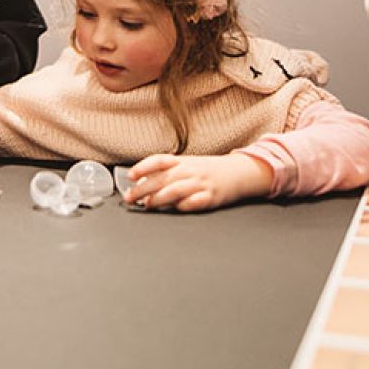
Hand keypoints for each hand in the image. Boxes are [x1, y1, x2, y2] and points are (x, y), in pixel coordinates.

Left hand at [123, 153, 272, 211]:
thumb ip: (166, 172)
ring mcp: (200, 184)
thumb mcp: (187, 164)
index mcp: (182, 161)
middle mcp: (190, 171)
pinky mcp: (210, 197)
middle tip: (130, 197)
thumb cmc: (207, 171)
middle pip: (162, 178)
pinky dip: (184, 205)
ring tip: (147, 205)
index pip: (159, 160)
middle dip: (143, 188)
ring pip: (175, 190)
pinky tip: (175, 208)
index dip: (143, 167)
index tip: (131, 175)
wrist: (238, 173)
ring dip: (158, 198)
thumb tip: (140, 181)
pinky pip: (194, 202)